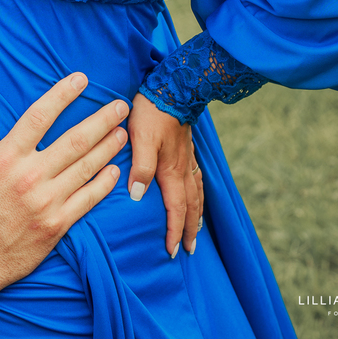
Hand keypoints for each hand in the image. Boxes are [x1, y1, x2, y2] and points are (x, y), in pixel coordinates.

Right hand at [0, 73, 127, 301]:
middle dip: (101, 120)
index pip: (39, 116)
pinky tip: (114, 171)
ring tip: (123, 132)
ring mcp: (46, 203)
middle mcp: (29, 178)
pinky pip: (88, 200)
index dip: (62, 94)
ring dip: (108, 147)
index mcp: (3, 159)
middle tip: (120, 105)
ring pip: (86, 168)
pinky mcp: (56, 227)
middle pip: (75, 140)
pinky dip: (104, 183)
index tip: (80, 80)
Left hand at [126, 93, 202, 256]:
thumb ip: (140, 167)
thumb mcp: (139, 137)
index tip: (174, 251)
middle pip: (190, 207)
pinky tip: (196, 195)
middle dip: (189, 230)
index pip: (176, 209)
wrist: (173, 87)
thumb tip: (138, 196)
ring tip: (196, 231)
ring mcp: (187, 159)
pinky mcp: (187, 150)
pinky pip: (197, 180)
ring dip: (197, 215)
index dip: (175, 231)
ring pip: (197, 194)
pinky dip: (199, 194)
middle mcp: (183, 169)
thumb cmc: (151, 112)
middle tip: (188, 250)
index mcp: (171, 171)